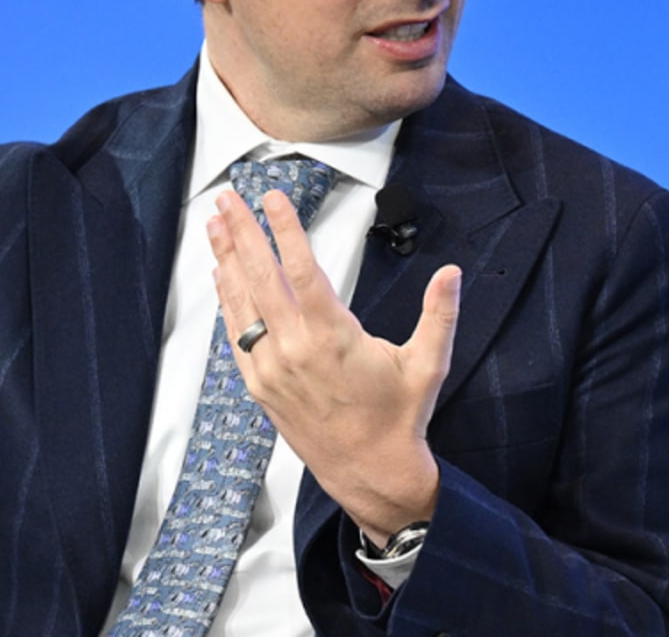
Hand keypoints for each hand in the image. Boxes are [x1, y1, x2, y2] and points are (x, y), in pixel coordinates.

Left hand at [207, 187, 460, 542]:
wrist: (371, 472)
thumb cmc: (399, 416)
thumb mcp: (428, 363)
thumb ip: (439, 314)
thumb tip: (452, 272)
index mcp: (333, 336)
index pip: (300, 269)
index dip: (284, 229)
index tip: (272, 198)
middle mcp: (295, 348)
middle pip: (260, 276)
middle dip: (242, 232)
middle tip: (228, 196)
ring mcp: (271, 367)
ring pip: (241, 301)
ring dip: (226, 257)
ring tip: (216, 222)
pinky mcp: (259, 384)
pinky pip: (235, 333)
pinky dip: (226, 299)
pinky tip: (220, 272)